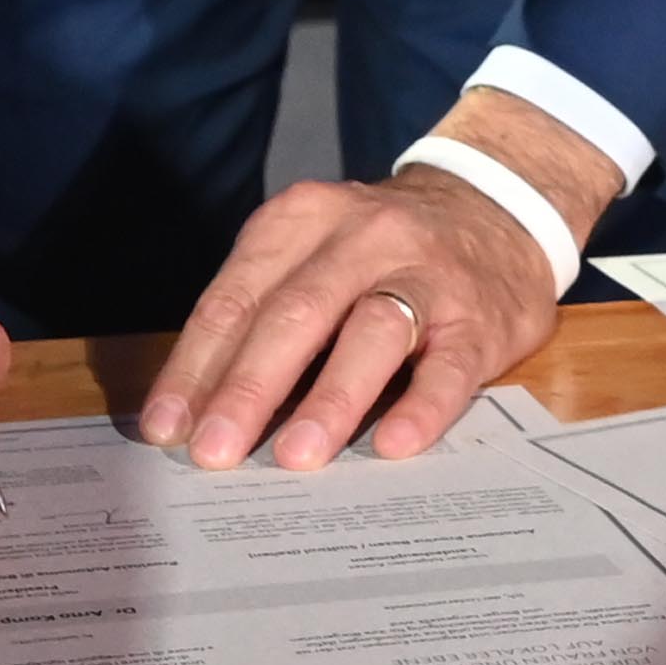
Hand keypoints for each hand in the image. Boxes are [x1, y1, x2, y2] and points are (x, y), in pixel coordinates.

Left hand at [133, 93, 611, 467]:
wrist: (498, 207)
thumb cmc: (381, 252)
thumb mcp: (314, 253)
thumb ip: (262, 315)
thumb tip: (198, 410)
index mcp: (303, 219)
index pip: (237, 297)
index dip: (197, 365)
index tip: (167, 427)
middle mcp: (364, 236)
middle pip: (296, 313)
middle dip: (250, 387)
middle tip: (215, 451)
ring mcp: (428, 274)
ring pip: (373, 331)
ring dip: (330, 398)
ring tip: (296, 458)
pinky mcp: (480, 317)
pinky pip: (450, 366)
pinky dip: (422, 407)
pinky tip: (394, 445)